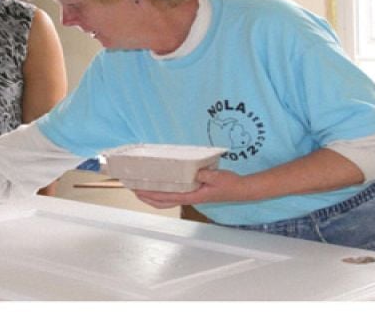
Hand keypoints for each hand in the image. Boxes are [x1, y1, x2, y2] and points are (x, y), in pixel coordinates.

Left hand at [133, 169, 247, 208]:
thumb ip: (206, 174)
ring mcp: (191, 196)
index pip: (167, 197)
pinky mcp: (194, 193)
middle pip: (163, 202)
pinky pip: (174, 195)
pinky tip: (160, 185)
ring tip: (141, 189)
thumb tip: (194, 172)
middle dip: (147, 197)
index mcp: (192, 196)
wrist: (241, 190)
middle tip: (133, 189)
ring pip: (167, 200)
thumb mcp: (218, 177)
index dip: (152, 194)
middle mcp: (189, 198)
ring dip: (152, 196)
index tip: (139, 190)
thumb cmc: (230, 184)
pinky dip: (163, 193)